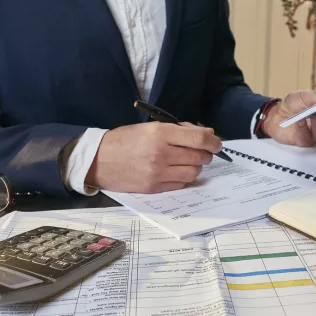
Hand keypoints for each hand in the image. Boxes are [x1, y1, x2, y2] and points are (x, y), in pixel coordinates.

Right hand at [85, 122, 221, 192]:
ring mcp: (158, 173)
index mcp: (160, 133)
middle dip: (206, 154)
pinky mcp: (154, 187)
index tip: (217, 143)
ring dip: (195, 167)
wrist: (98, 160)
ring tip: (186, 161)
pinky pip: (181, 184)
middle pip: (200, 157)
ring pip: (193, 172)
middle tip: (202, 152)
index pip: (199, 139)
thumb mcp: (150, 127)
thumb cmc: (124, 140)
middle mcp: (161, 154)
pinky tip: (175, 171)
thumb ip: (178, 130)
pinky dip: (183, 178)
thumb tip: (206, 134)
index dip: (213, 142)